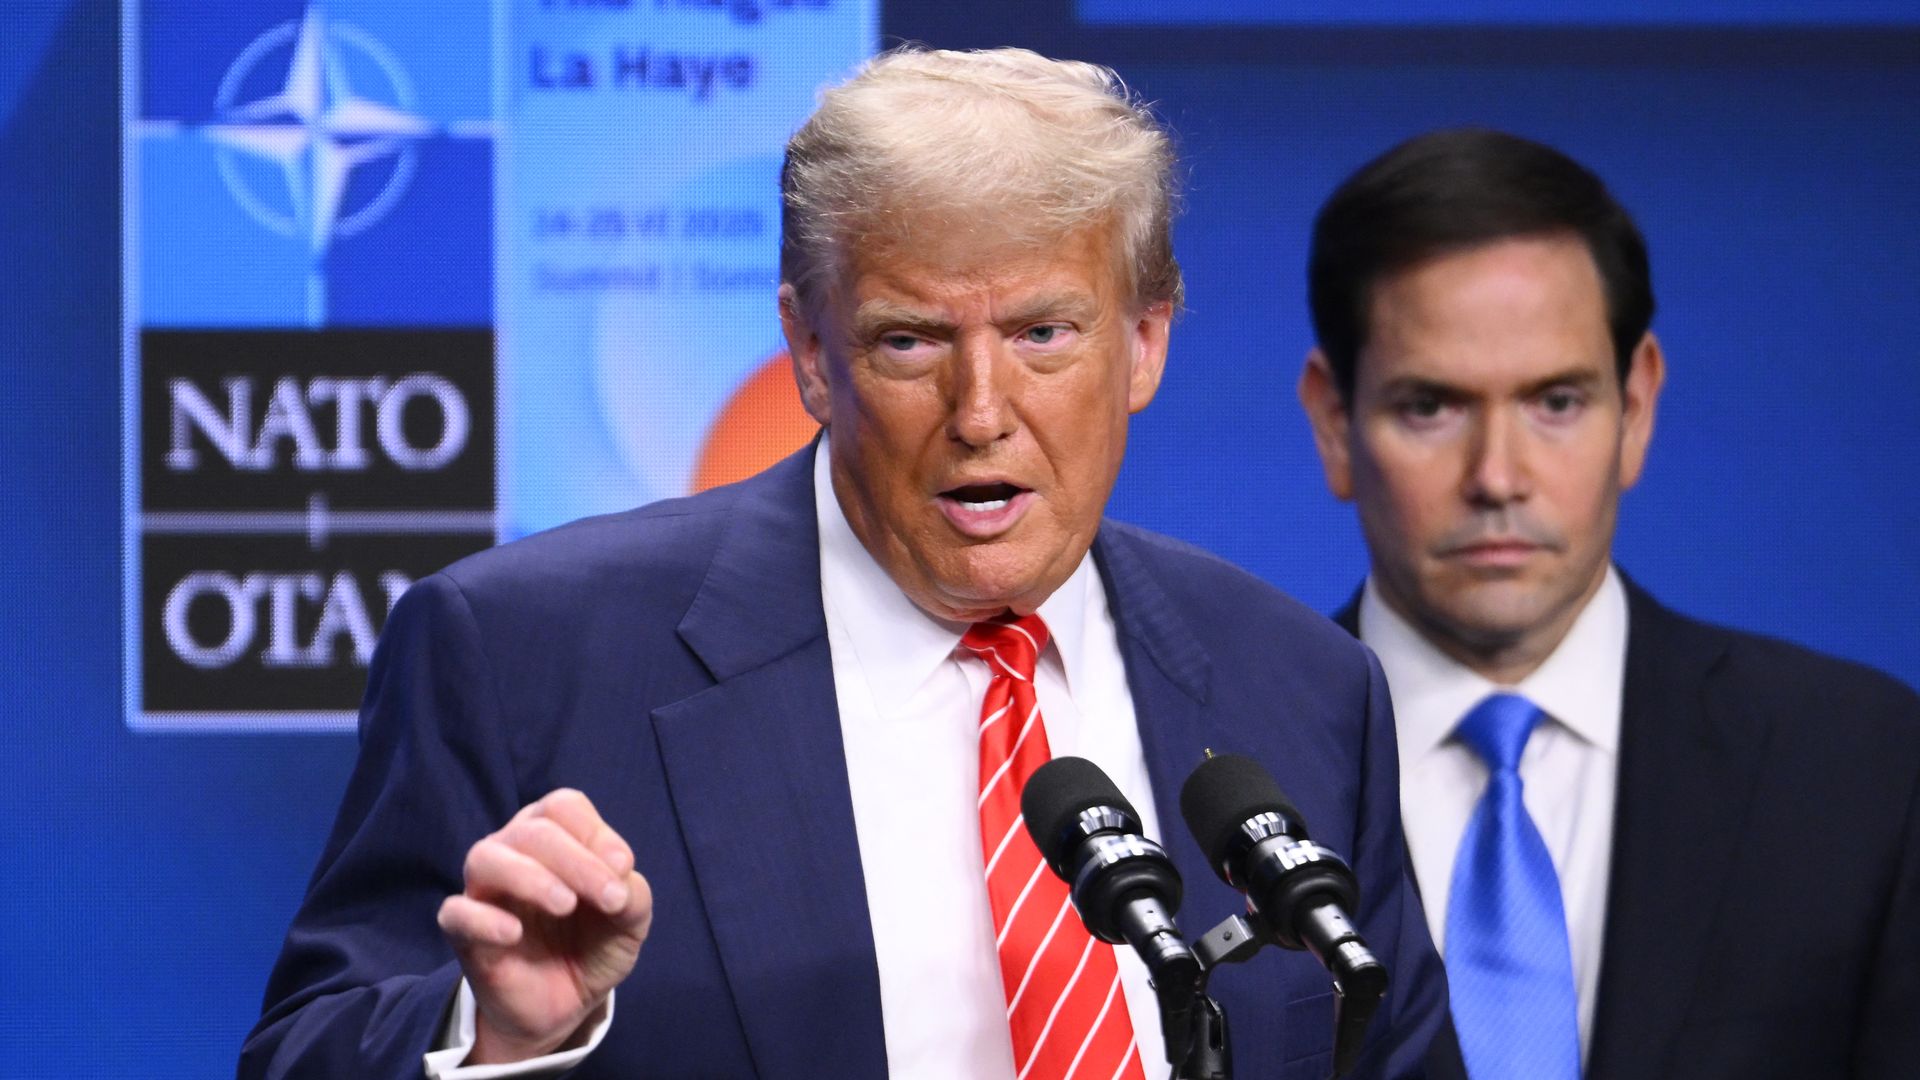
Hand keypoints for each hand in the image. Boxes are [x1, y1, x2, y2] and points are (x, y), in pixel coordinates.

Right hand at [437, 788, 652, 1063]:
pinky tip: (514, 933)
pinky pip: (456, 913)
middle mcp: (513, 851)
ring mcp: (484, 890)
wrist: (567, 1003)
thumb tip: (619, 875)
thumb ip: (632, 894)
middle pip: (532, 830)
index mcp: (554, 835)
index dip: (595, 833)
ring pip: (486, 859)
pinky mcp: (465, 933)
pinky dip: (482, 919)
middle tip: (610, 898)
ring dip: (530, 877)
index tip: (623, 869)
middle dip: (576, 860)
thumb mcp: (629, 921)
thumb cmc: (594, 945)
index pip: (563, 807)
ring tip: (565, 905)